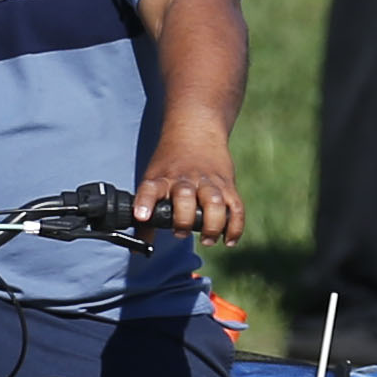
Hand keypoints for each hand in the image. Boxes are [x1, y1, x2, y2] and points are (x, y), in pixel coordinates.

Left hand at [137, 124, 242, 242]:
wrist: (196, 130)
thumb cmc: (171, 162)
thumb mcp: (155, 178)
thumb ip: (149, 209)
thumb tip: (140, 245)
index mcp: (163, 178)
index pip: (150, 188)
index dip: (145, 202)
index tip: (142, 216)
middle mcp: (185, 179)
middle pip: (185, 198)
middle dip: (183, 219)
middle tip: (180, 233)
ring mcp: (208, 182)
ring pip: (213, 202)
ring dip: (212, 224)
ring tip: (208, 239)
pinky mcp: (227, 185)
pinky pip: (235, 207)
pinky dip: (235, 226)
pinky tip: (229, 240)